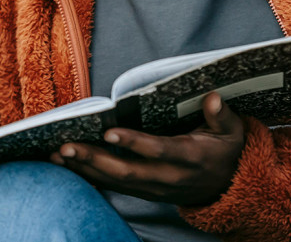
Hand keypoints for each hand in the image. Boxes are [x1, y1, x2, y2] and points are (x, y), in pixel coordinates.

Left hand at [50, 92, 244, 205]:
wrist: (228, 188)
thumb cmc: (226, 152)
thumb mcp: (232, 133)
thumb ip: (222, 115)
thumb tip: (212, 97)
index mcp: (190, 157)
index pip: (158, 150)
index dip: (134, 143)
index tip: (109, 130)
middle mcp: (169, 177)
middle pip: (127, 172)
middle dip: (94, 159)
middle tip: (66, 146)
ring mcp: (156, 188)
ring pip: (116, 182)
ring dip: (85, 168)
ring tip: (57, 154)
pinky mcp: (146, 192)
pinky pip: (114, 187)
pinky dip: (90, 176)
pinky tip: (67, 165)